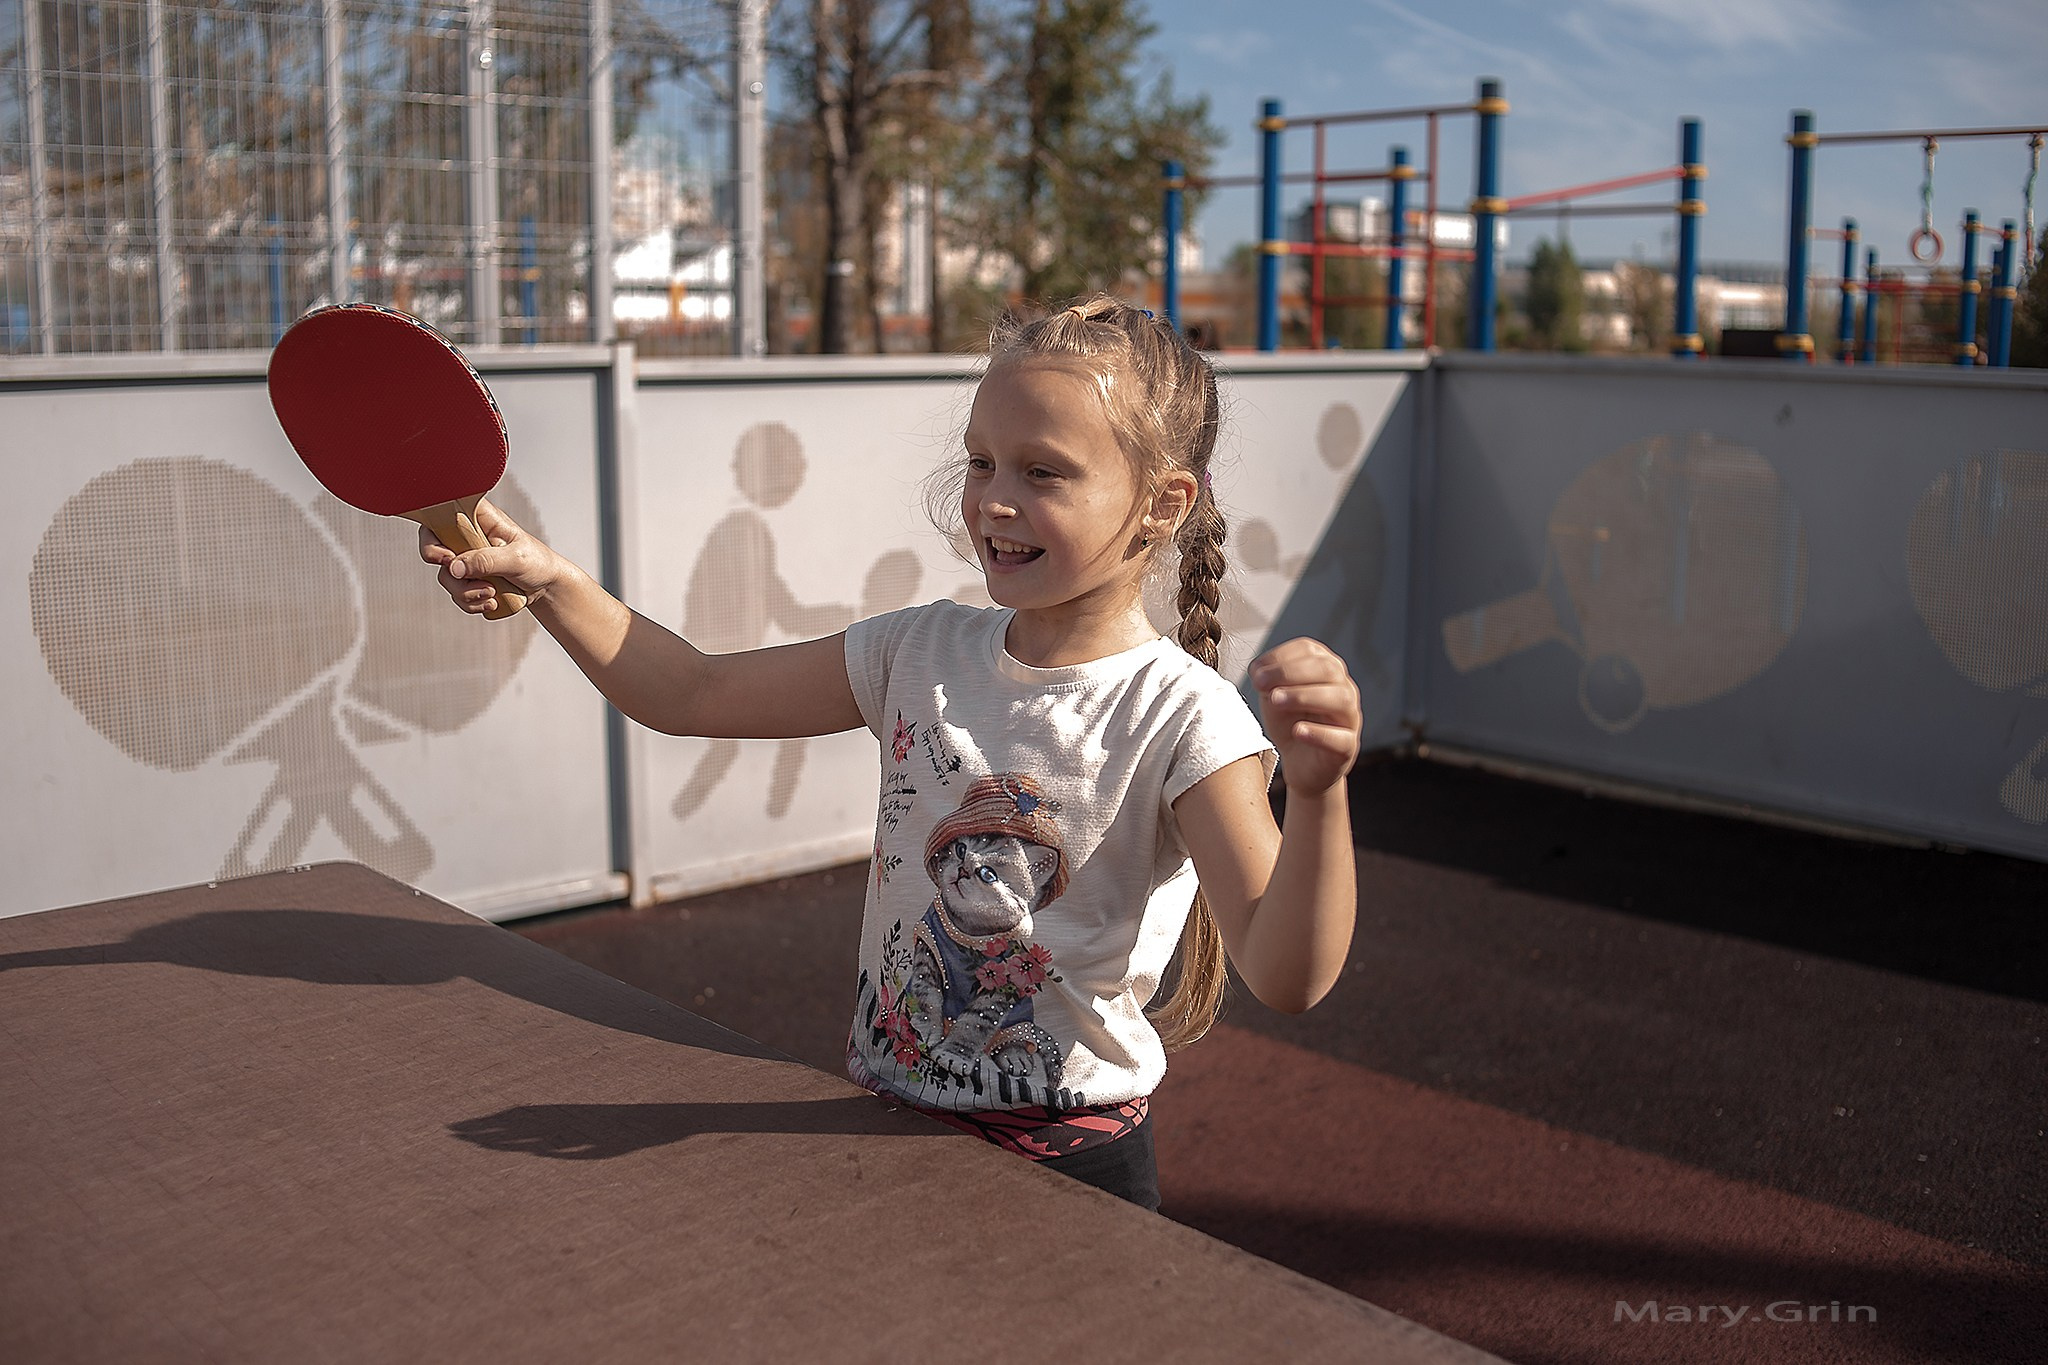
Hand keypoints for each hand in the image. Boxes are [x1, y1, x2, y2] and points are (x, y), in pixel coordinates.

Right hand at [419, 496, 564, 614]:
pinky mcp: (469, 581)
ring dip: (466, 592)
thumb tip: (455, 567)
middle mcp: (468, 538)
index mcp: (480, 519)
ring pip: (446, 577)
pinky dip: (472, 602)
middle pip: (434, 547)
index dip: (434, 531)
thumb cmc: (537, 562)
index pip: (444, 512)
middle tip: (464, 578)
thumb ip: (487, 560)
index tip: (446, 555)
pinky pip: (457, 594)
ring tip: (492, 593)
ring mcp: (467, 560)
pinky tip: (493, 601)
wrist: (547, 588)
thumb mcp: (516, 558)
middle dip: (448, 571)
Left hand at [1250, 637, 1361, 796]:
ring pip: (1340, 699)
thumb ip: (1267, 681)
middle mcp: (1343, 687)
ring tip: (1276, 700)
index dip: (1281, 657)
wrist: (1300, 763)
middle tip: (1261, 684)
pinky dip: (1319, 733)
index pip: (1309, 651)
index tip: (1256, 671)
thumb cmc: (1289, 722)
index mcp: (1325, 667)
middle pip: (1327, 669)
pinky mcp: (1348, 746)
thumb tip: (1259, 671)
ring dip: (1304, 696)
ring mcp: (1350, 716)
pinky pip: (1342, 737)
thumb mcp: (1272, 696)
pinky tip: (1298, 731)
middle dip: (1290, 673)